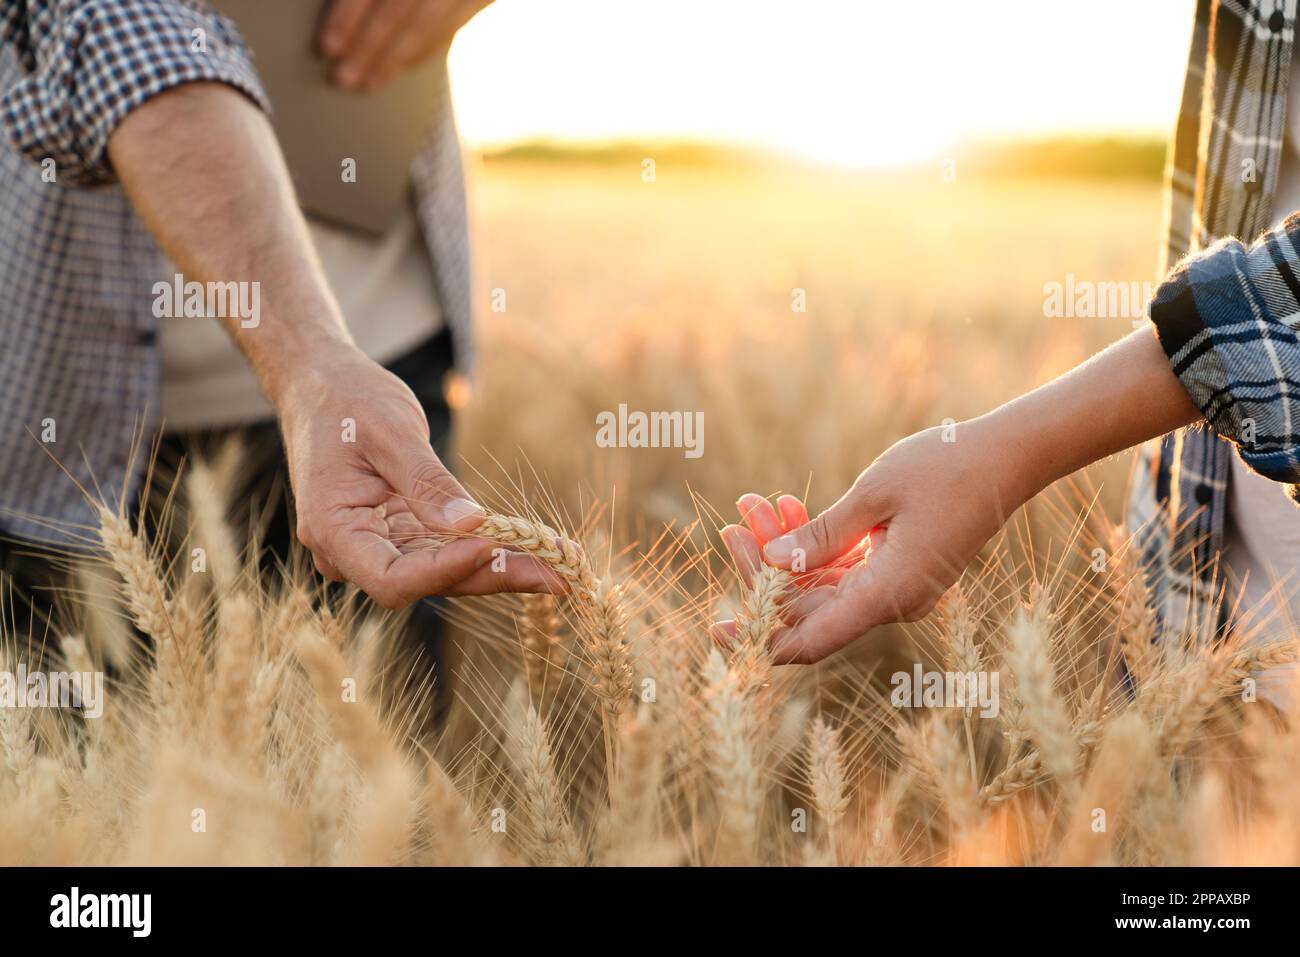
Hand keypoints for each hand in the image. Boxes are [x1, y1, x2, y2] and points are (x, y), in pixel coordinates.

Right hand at [277, 343, 562, 607]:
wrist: (324, 386)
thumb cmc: (348, 400)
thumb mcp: (391, 431)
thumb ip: (427, 482)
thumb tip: (472, 525)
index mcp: (332, 530)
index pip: (394, 578)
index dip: (447, 570)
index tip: (496, 545)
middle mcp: (351, 552)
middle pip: (428, 583)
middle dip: (494, 575)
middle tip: (559, 574)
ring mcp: (378, 547)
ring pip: (446, 572)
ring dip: (503, 567)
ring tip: (561, 562)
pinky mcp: (402, 536)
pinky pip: (448, 552)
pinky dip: (490, 549)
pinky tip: (537, 548)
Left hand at [319, 0, 492, 89]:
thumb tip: (339, 9)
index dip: (347, 16)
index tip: (328, 46)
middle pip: (397, 9)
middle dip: (368, 48)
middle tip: (342, 79)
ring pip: (425, 26)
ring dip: (394, 60)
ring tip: (368, 84)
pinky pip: (450, 28)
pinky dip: (423, 50)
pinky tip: (402, 67)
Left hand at [715, 419, 1024, 663]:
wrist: (1008, 456)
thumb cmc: (946, 467)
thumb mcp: (873, 495)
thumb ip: (820, 535)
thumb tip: (769, 564)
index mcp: (888, 593)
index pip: (810, 642)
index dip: (759, 641)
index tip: (718, 628)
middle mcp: (892, 602)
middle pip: (808, 608)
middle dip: (763, 569)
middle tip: (733, 523)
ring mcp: (897, 587)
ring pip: (822, 585)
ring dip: (785, 550)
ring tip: (753, 503)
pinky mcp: (900, 568)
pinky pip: (845, 569)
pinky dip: (815, 544)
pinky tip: (787, 508)